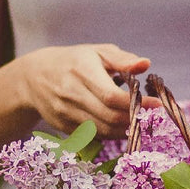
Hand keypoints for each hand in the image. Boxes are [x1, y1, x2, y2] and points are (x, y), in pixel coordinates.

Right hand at [16, 43, 160, 136]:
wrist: (33, 78)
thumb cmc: (73, 61)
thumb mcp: (97, 52)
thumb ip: (122, 59)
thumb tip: (145, 64)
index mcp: (81, 71)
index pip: (112, 96)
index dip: (137, 104)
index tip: (156, 104)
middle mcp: (71, 94)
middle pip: (110, 116)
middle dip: (134, 119)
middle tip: (149, 115)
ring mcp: (65, 113)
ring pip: (103, 130)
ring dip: (125, 129)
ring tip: (137, 120)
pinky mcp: (63, 127)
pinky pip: (94, 136)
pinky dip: (111, 133)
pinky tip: (120, 125)